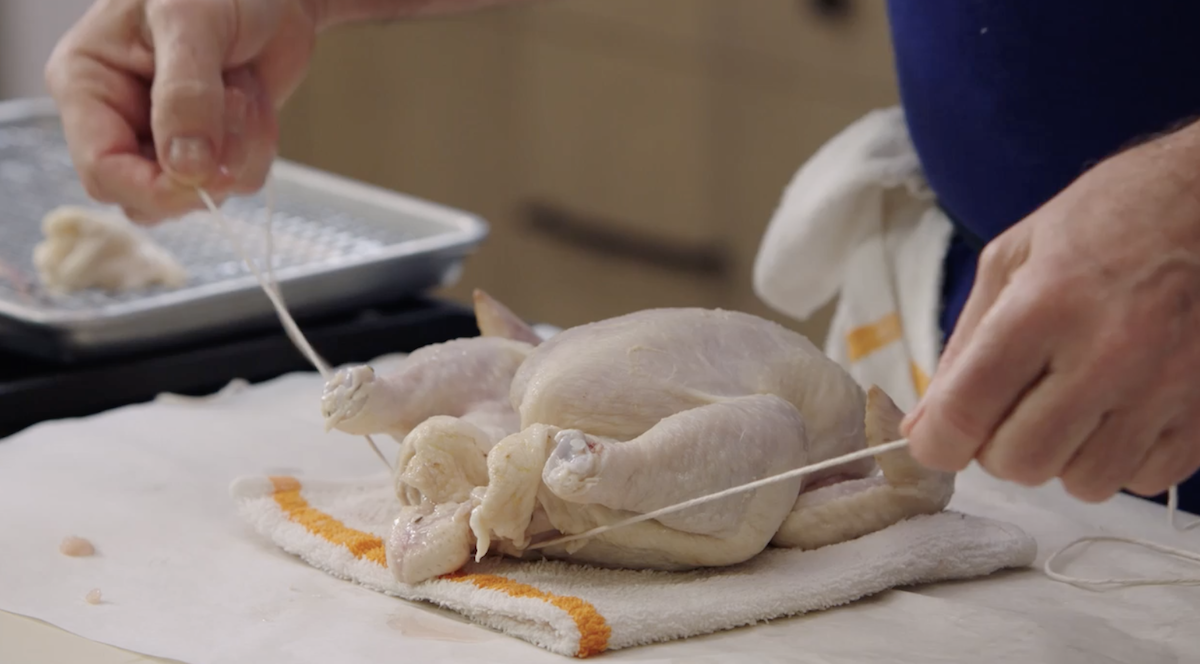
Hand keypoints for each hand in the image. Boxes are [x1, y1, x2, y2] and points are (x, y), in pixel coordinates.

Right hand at [44, 0, 324, 222]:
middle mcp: (119, 119)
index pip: (103, 171)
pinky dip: (259, 146)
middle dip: (203, 168)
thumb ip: (186, 94)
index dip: (155, 189)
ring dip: (239, 150)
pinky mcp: (210, 147)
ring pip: (198, 194)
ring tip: (243, 88)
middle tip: (237, 107)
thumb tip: (186, 167)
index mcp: (87, 85)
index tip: (206, 176)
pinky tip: (255, 99)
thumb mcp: (192, 23)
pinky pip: (236, 180)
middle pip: (147, 197)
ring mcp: (166, 138)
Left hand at [901, 121, 1199, 502]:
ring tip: (1072, 402)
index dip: (935, 442)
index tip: (936, 439)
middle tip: (1010, 409)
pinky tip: (1121, 408)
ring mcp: (1167, 389)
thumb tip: (924, 426)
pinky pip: (1145, 479)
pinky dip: (1121, 458)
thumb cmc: (1112, 217)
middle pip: (1021, 462)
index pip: (966, 412)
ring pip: (1084, 483)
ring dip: (1063, 456)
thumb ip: (962, 347)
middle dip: (999, 448)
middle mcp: (1109, 354)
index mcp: (1045, 306)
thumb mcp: (1014, 257)